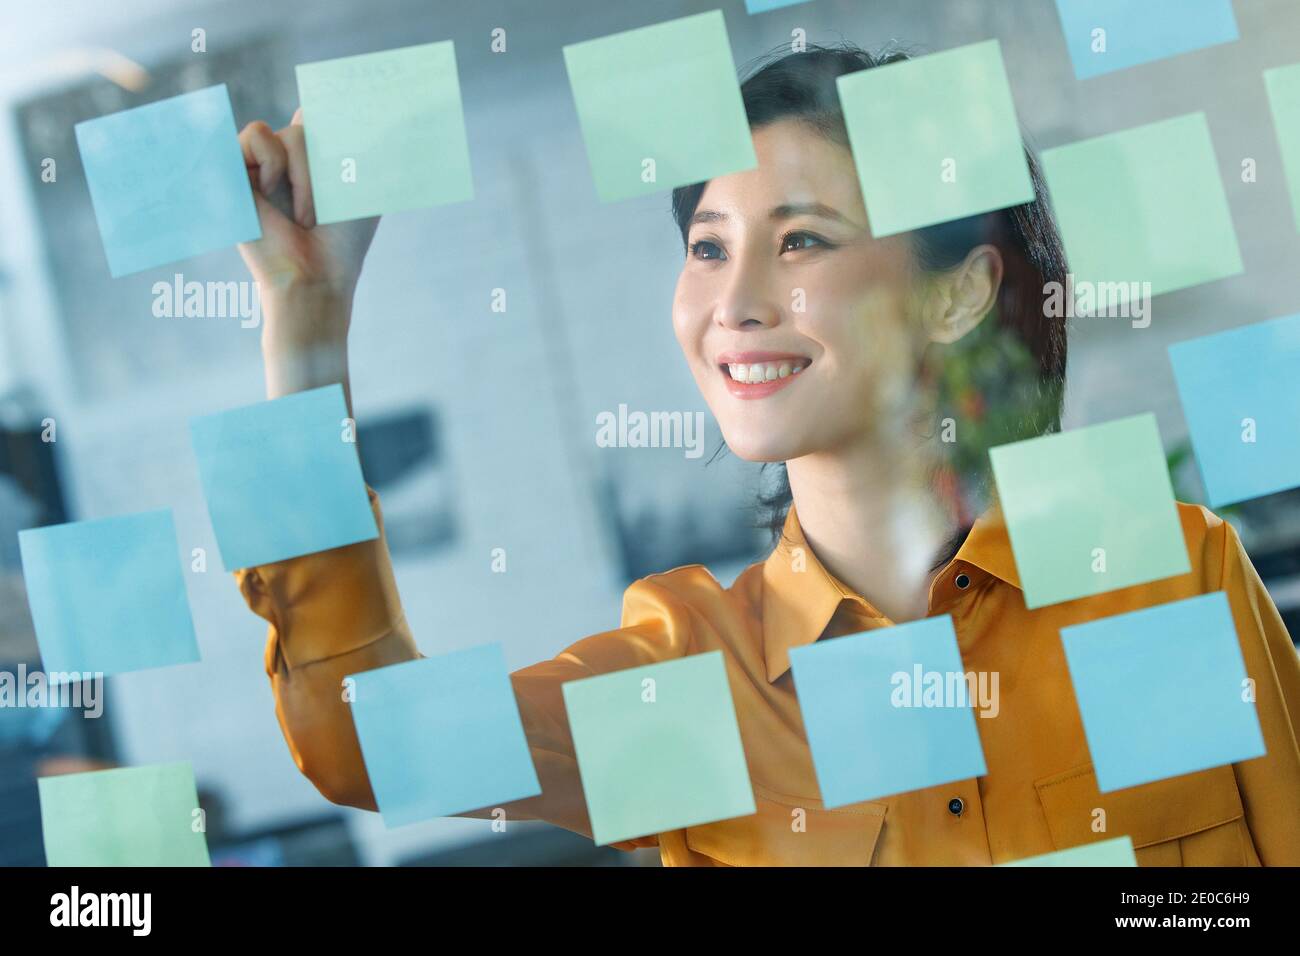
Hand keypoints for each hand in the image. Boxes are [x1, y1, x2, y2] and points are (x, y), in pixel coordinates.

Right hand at [236, 109, 378, 345]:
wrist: (314, 272)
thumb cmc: (341, 237)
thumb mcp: (360, 182)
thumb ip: (353, 139)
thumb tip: (352, 103)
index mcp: (321, 158)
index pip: (328, 111)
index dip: (339, 106)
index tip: (357, 110)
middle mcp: (291, 157)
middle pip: (316, 121)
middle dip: (331, 162)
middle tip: (330, 203)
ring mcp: (263, 162)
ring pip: (292, 133)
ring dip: (307, 174)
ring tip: (303, 212)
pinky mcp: (235, 168)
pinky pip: (257, 134)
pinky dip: (274, 165)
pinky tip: (272, 193)